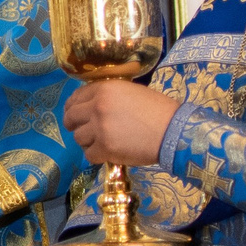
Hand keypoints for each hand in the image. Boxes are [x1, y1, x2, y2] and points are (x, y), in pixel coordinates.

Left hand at [63, 81, 178, 167]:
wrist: (174, 131)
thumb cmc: (159, 110)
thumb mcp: (132, 92)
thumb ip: (109, 96)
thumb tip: (92, 103)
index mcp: (104, 89)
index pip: (76, 97)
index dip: (73, 107)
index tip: (74, 114)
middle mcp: (97, 106)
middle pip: (71, 118)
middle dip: (73, 125)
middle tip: (81, 130)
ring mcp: (99, 128)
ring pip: (78, 138)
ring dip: (88, 142)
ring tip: (102, 142)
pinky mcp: (105, 148)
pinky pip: (89, 155)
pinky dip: (96, 156)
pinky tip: (107, 153)